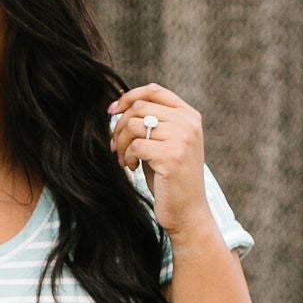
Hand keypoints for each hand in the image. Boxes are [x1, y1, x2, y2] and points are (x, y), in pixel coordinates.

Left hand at [109, 82, 211, 244]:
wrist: (188, 211)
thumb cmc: (171, 178)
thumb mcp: (167, 143)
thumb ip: (152, 122)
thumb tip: (119, 105)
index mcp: (189, 115)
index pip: (154, 91)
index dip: (128, 97)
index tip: (112, 112)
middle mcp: (188, 123)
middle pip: (139, 107)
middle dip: (120, 126)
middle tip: (115, 146)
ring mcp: (182, 139)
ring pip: (134, 125)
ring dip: (122, 143)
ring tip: (126, 160)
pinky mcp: (171, 156)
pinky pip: (135, 146)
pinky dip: (127, 157)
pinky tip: (133, 168)